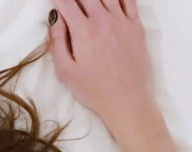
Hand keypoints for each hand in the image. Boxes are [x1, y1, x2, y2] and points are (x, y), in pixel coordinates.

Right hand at [47, 0, 158, 136]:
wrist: (128, 101)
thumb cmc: (95, 90)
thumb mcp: (65, 72)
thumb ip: (57, 42)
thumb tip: (56, 19)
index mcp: (83, 31)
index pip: (66, 3)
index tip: (55, 1)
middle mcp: (103, 20)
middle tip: (70, 4)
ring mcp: (122, 21)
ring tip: (87, 3)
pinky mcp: (136, 27)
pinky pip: (128, 0)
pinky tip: (109, 1)